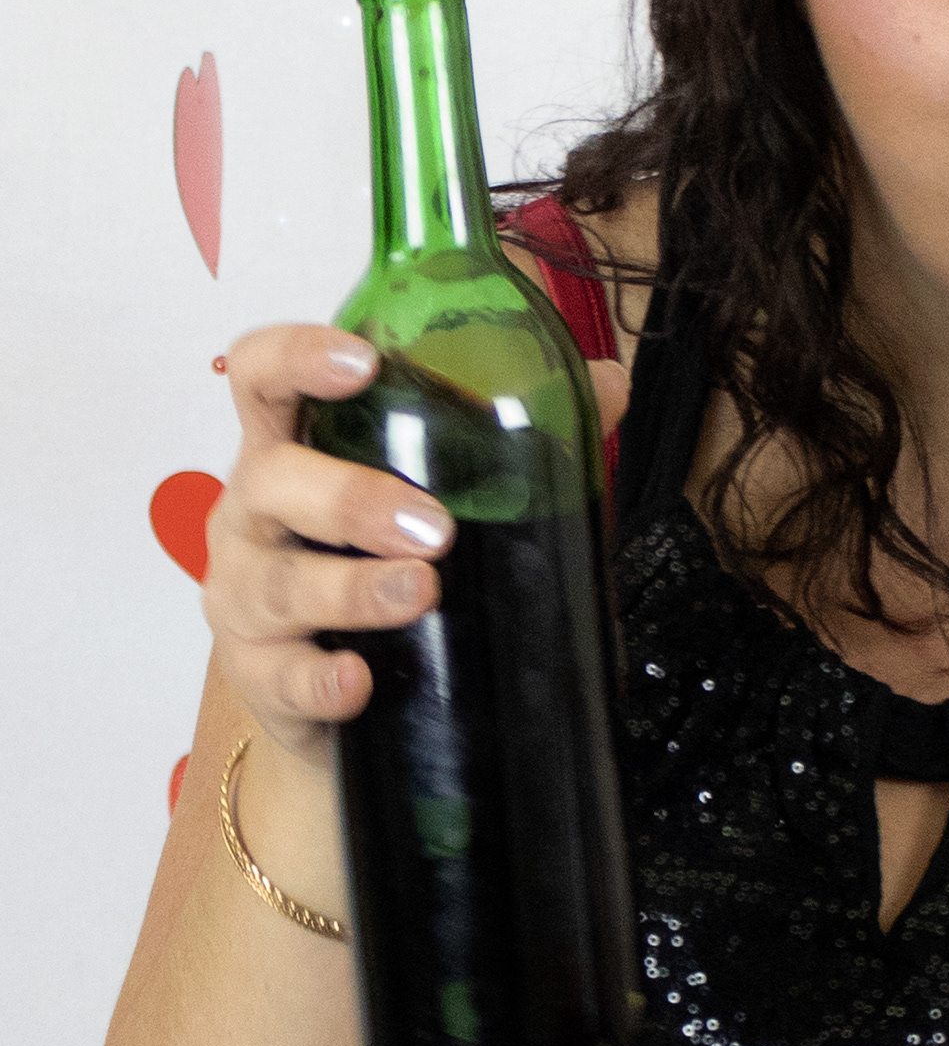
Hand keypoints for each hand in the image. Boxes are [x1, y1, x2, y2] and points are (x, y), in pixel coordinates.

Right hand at [203, 327, 630, 762]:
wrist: (341, 690)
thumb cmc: (378, 557)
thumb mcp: (433, 486)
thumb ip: (513, 431)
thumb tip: (608, 384)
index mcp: (292, 445)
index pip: (261, 375)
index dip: (297, 356)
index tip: (363, 363)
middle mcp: (254, 511)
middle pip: (271, 480)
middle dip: (350, 498)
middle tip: (433, 525)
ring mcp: (243, 593)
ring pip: (279, 583)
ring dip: (351, 588)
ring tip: (421, 591)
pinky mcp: (257, 672)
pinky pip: (282, 676)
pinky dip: (321, 679)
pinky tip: (358, 681)